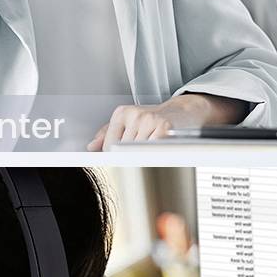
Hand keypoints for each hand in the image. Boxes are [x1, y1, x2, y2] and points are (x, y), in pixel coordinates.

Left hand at [88, 93, 244, 150]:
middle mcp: (135, 115)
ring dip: (144, 158)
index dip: (114, 158)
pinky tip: (159, 151)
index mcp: (122, 113)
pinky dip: (155, 156)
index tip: (117, 165)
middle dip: (130, 159)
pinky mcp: (165, 129)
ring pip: (138, 153)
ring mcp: (150, 121)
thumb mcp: (128, 121)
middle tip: (140, 157)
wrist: (184, 111)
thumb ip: (107, 133)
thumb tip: (92, 146)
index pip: (109, 145)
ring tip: (152, 151)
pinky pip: (153, 152)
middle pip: (123, 151)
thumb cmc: (155, 119)